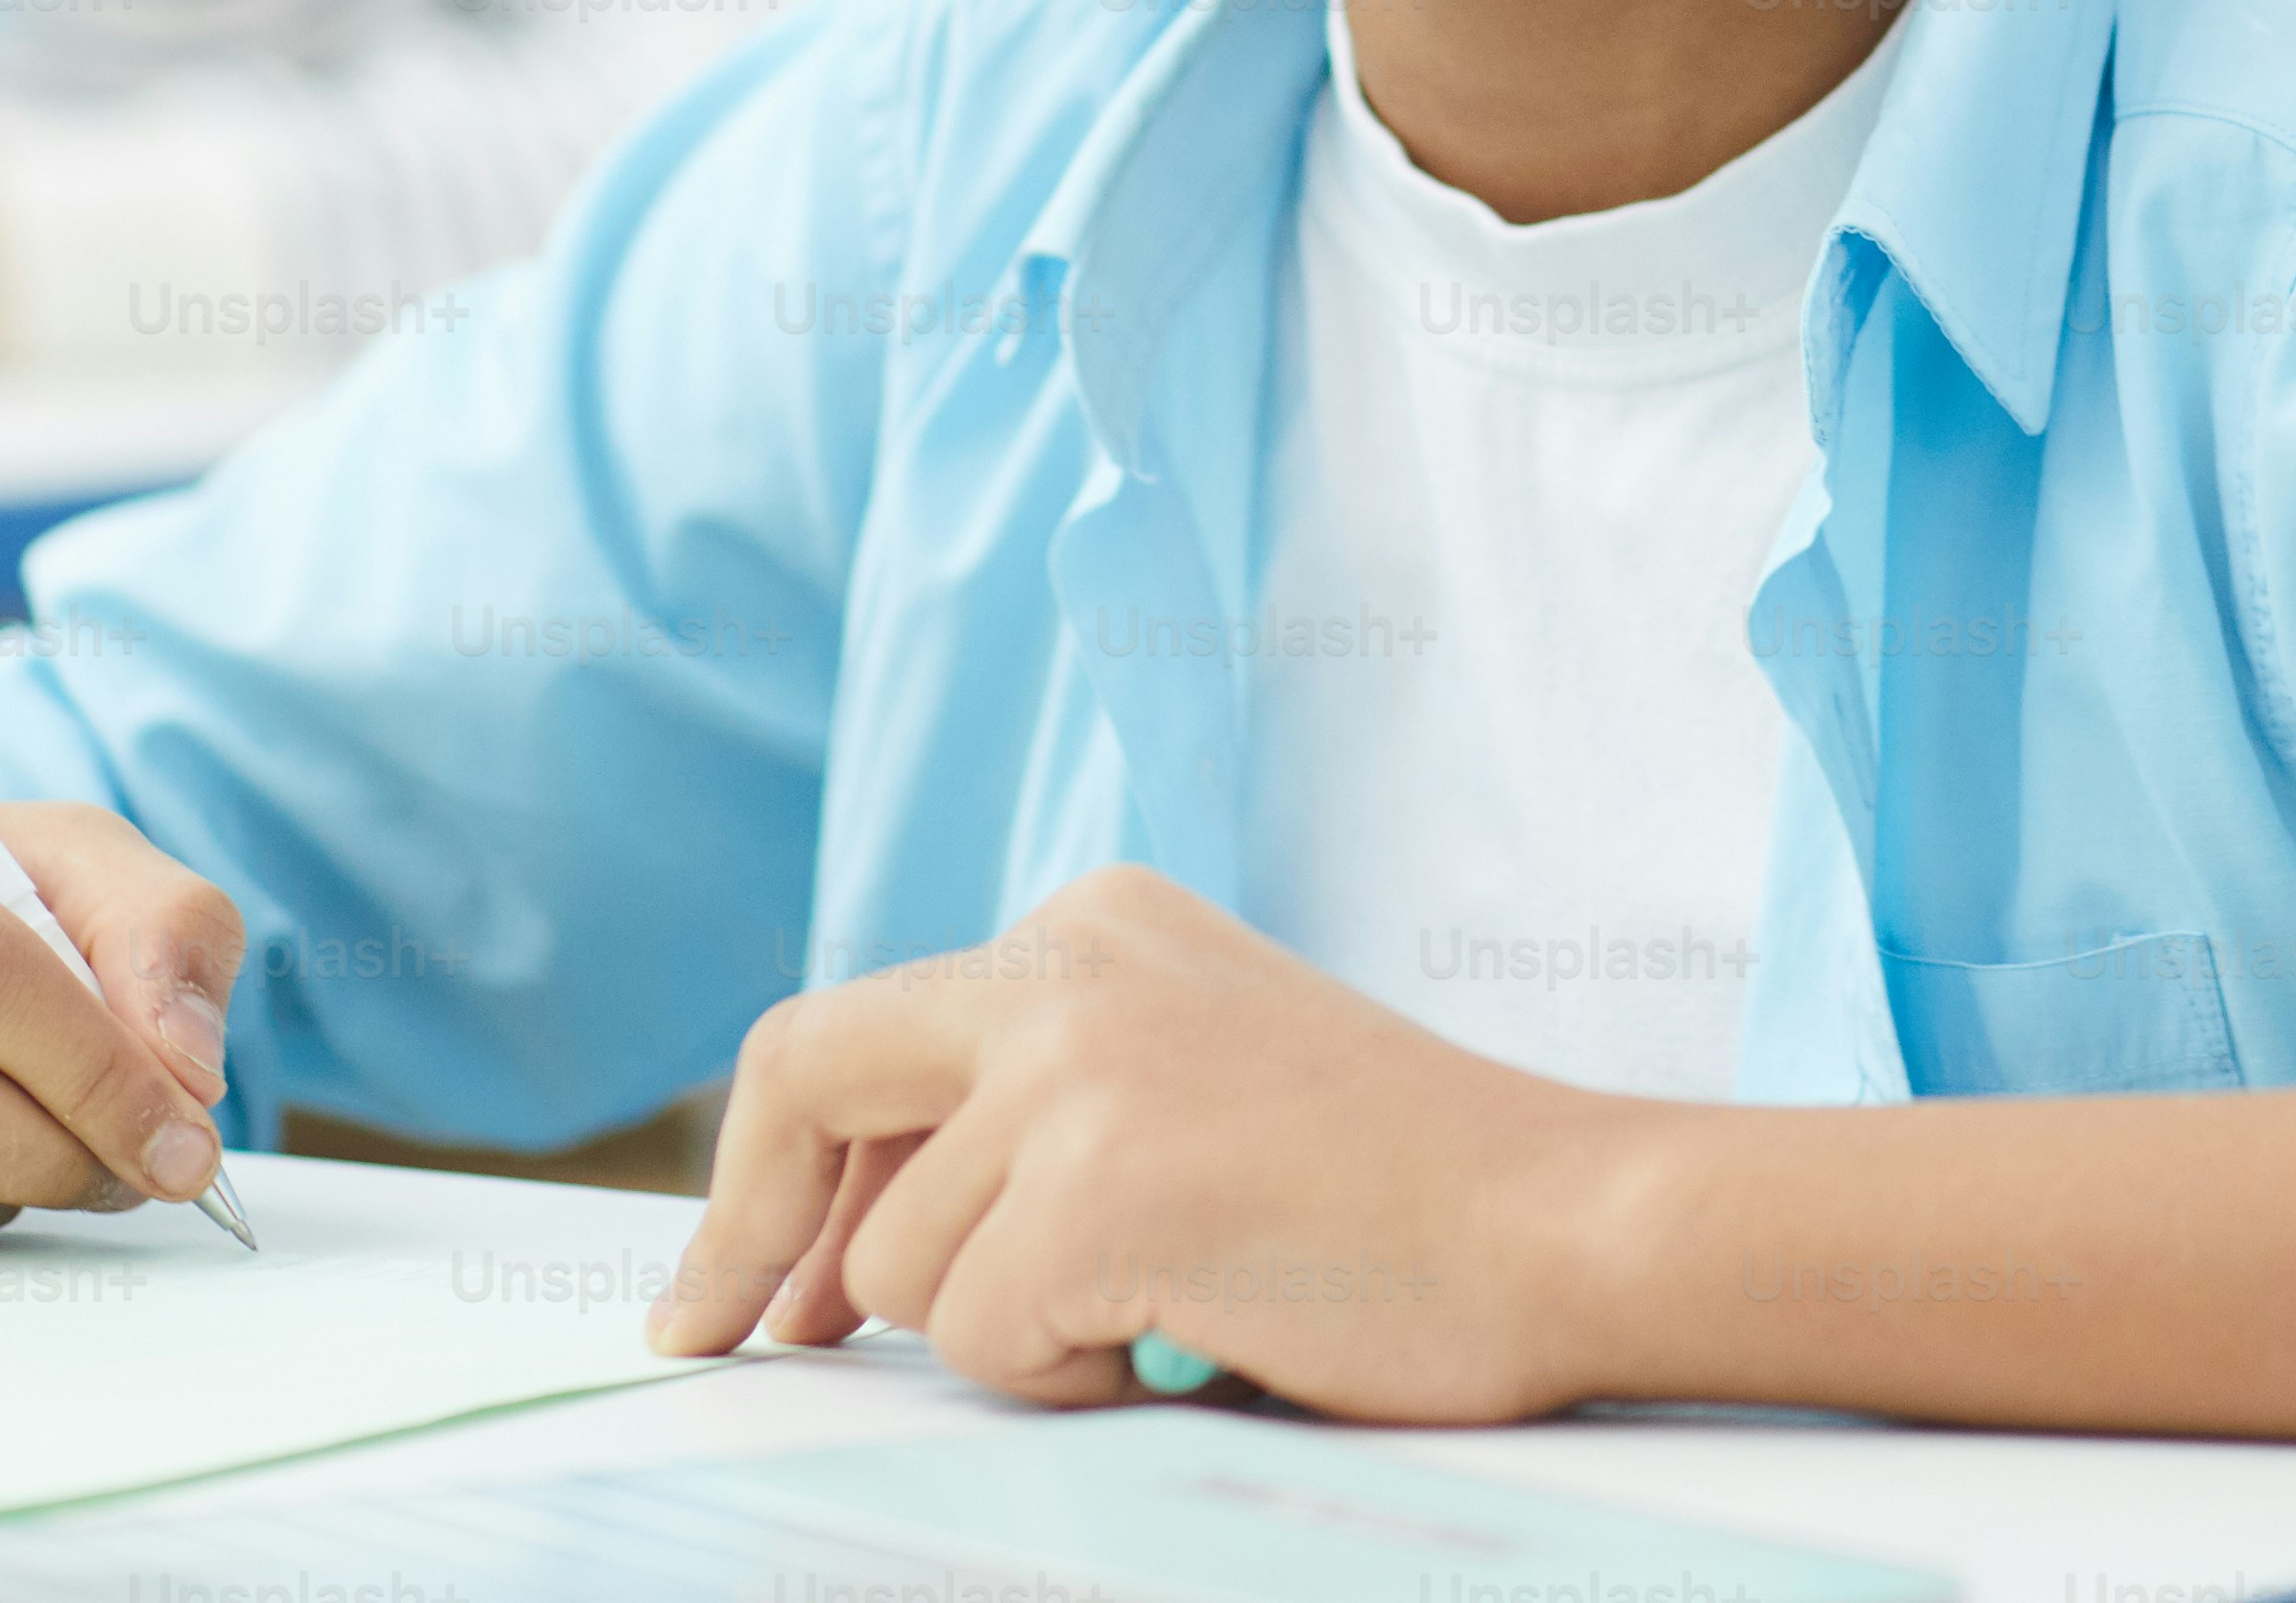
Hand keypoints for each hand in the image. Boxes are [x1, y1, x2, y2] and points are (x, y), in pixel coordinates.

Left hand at [653, 865, 1624, 1415]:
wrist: (1570, 1223)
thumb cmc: (1399, 1196)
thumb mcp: (1187, 1085)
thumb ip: (1033, 1111)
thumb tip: (833, 1245)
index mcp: (1095, 919)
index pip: (849, 1034)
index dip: (768, 1174)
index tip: (737, 1285)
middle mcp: (1070, 956)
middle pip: (806, 1081)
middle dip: (749, 1230)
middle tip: (725, 1337)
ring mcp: (1078, 1063)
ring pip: (901, 1266)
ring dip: (1006, 1334)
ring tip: (1165, 1310)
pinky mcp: (1096, 1181)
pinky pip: (975, 1341)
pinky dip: (1065, 1375)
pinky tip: (1189, 1329)